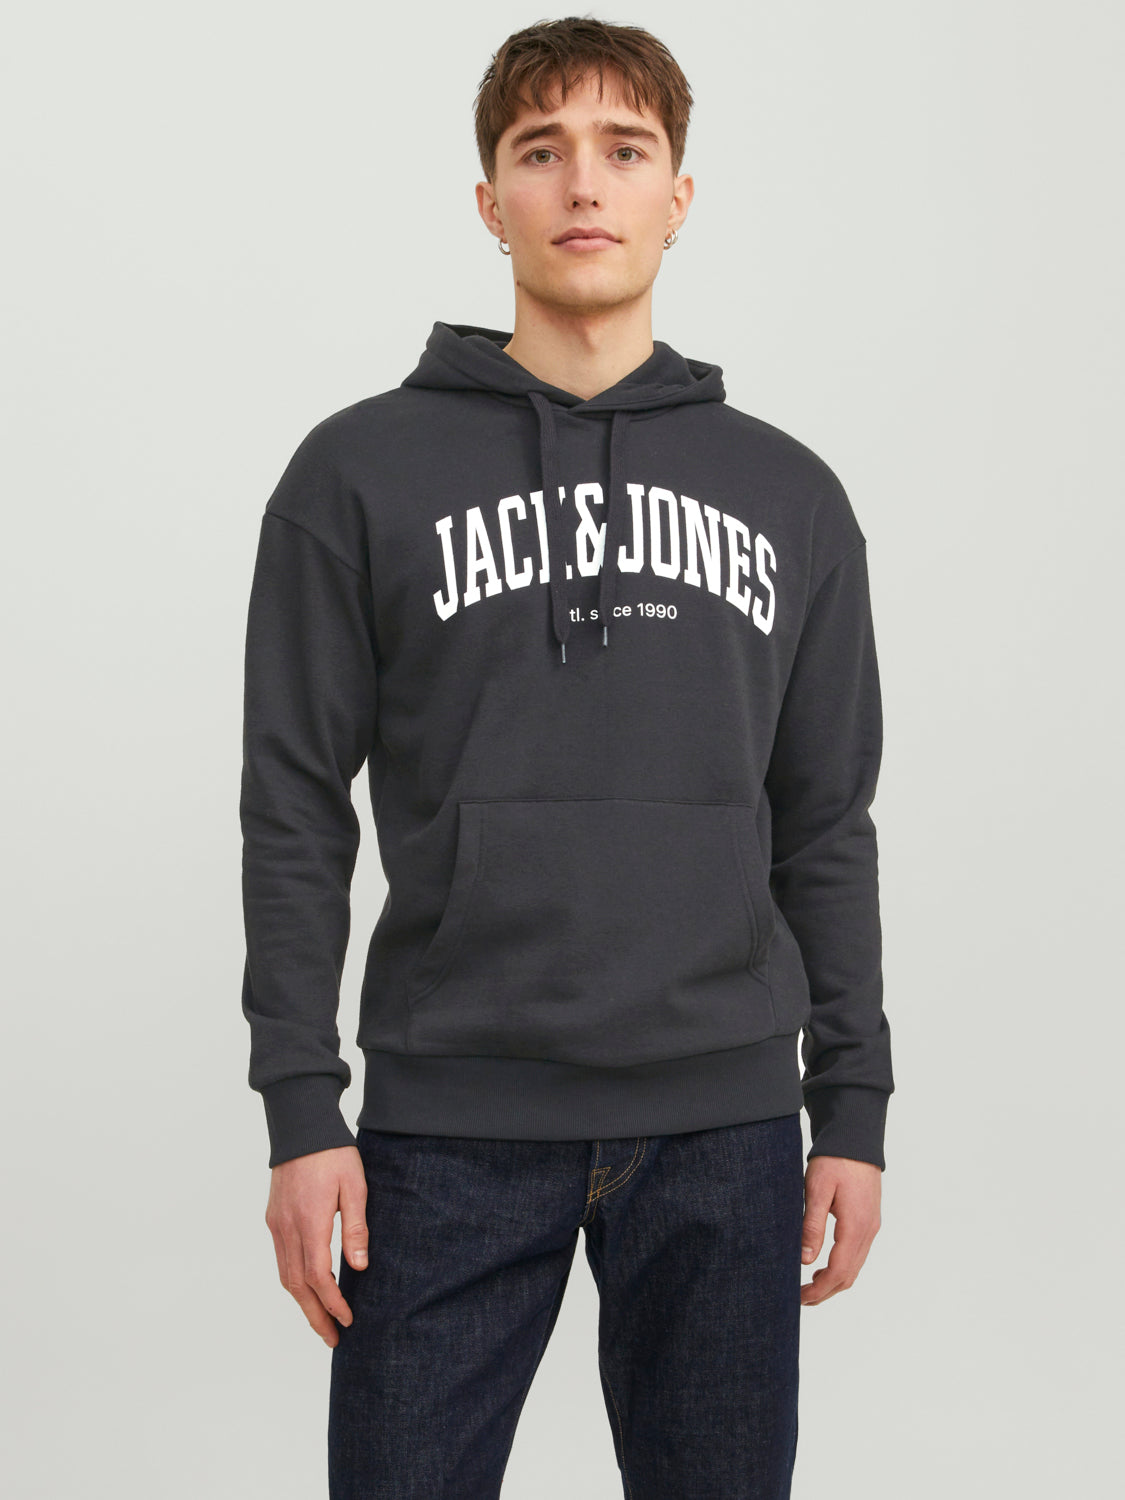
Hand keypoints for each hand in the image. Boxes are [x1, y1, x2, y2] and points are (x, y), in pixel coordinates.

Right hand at [264, 1144, 369, 1346]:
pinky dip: (293, 1282)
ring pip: (285, 1276)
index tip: (347, 1319)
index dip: (332, 1303)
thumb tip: (359, 1268)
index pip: (318, 1276)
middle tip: (332, 1339)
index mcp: (310, 1221)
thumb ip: (356, 1228)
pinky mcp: (273, 1219)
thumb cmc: (333, 1154)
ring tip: (321, 1322)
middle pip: (297, 1285)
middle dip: (315, 1315)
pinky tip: (306, 1290)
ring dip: (302, 1303)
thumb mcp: (355, 1186)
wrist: (302, 1127)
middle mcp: (287, 1228)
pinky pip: (281, 1259)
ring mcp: (276, 1224)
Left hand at [800, 1154, 881, 1305]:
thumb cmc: (835, 1160)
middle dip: (826, 1291)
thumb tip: (805, 1260)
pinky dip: (842, 1267)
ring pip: (855, 1266)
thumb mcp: (817, 1190)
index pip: (839, 1271)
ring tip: (810, 1286)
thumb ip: (812, 1225)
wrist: (856, 1138)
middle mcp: (868, 1230)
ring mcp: (871, 1226)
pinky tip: (824, 1265)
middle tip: (801, 1298)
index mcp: (855, 1226)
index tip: (800, 1298)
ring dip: (834, 1281)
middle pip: (849, 1275)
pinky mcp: (869, 1219)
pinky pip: (857, 1253)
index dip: (820, 1290)